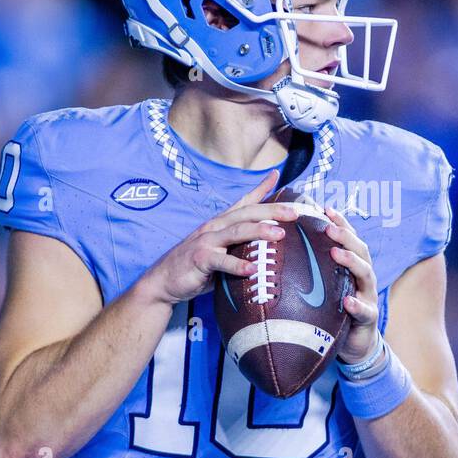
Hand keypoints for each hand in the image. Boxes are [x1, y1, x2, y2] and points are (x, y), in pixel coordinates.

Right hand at [141, 169, 298, 305]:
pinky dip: (237, 265)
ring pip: (236, 232)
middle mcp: (214, 227)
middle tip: (294, 212)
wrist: (163, 282)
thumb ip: (240, 245)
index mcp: (220, 223)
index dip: (260, 188)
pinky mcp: (199, 260)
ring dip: (259, 231)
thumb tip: (266, 246)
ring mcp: (206, 242)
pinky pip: (221, 261)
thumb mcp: (220, 250)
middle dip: (271, 210)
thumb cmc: (196, 266)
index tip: (276, 175)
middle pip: (246, 214)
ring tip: (280, 234)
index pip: (243, 202)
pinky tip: (252, 269)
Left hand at [324, 205, 379, 362]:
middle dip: (346, 236)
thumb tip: (282, 249)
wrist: (354, 344)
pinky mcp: (368, 318)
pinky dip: (356, 305)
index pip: (349, 239)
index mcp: (353, 266)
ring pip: (366, 274)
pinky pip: (364, 311)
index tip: (325, 208)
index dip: (340, 222)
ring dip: (351, 261)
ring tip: (336, 253)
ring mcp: (368, 296)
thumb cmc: (335, 310)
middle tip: (328, 227)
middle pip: (360, 250)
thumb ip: (313, 269)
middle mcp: (363, 277)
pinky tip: (347, 302)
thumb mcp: (325, 286)